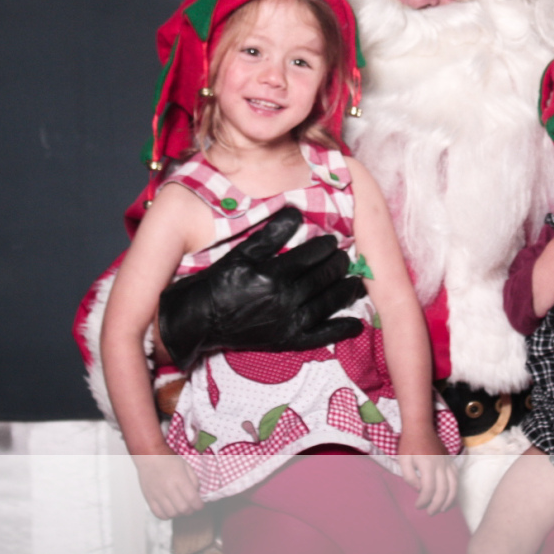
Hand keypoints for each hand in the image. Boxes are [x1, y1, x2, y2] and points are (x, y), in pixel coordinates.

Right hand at [135, 453, 203, 519]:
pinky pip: (159, 514)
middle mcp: (168, 488)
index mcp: (179, 479)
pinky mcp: (149, 499)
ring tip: (180, 508)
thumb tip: (196, 495)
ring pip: (172, 514)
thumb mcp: (186, 466)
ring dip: (179, 514)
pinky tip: (170, 509)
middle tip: (191, 507)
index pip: (192, 499)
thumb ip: (194, 481)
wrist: (148, 456)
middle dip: (191, 511)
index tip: (200, 505)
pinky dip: (167, 515)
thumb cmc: (169, 459)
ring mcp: (157, 495)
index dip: (199, 506)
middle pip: (183, 509)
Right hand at [158, 207, 367, 370]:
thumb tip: (295, 213)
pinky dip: (339, 330)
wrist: (197, 320)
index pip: (310, 256)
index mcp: (273, 275)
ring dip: (344, 291)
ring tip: (354, 281)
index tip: (332, 240)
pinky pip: (319, 336)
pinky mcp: (285, 340)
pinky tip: (355, 325)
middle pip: (321, 278)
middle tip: (344, 256)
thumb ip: (269, 234)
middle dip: (337, 265)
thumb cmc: (216, 283)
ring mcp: (287, 323)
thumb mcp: (240, 254)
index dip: (325, 246)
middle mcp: (284, 300)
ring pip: (326, 304)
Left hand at [397, 427, 456, 513]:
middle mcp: (440, 464)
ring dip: (449, 500)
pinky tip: (450, 496)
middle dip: (436, 504)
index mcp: (427, 464)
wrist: (420, 426)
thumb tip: (419, 489)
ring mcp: (447, 462)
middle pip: (443, 490)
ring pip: (453, 485)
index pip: (428, 489)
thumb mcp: (403, 459)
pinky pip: (456, 477)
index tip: (418, 505)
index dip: (423, 501)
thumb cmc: (409, 443)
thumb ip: (409, 476)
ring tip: (441, 509)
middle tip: (429, 512)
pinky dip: (455, 489)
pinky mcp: (449, 460)